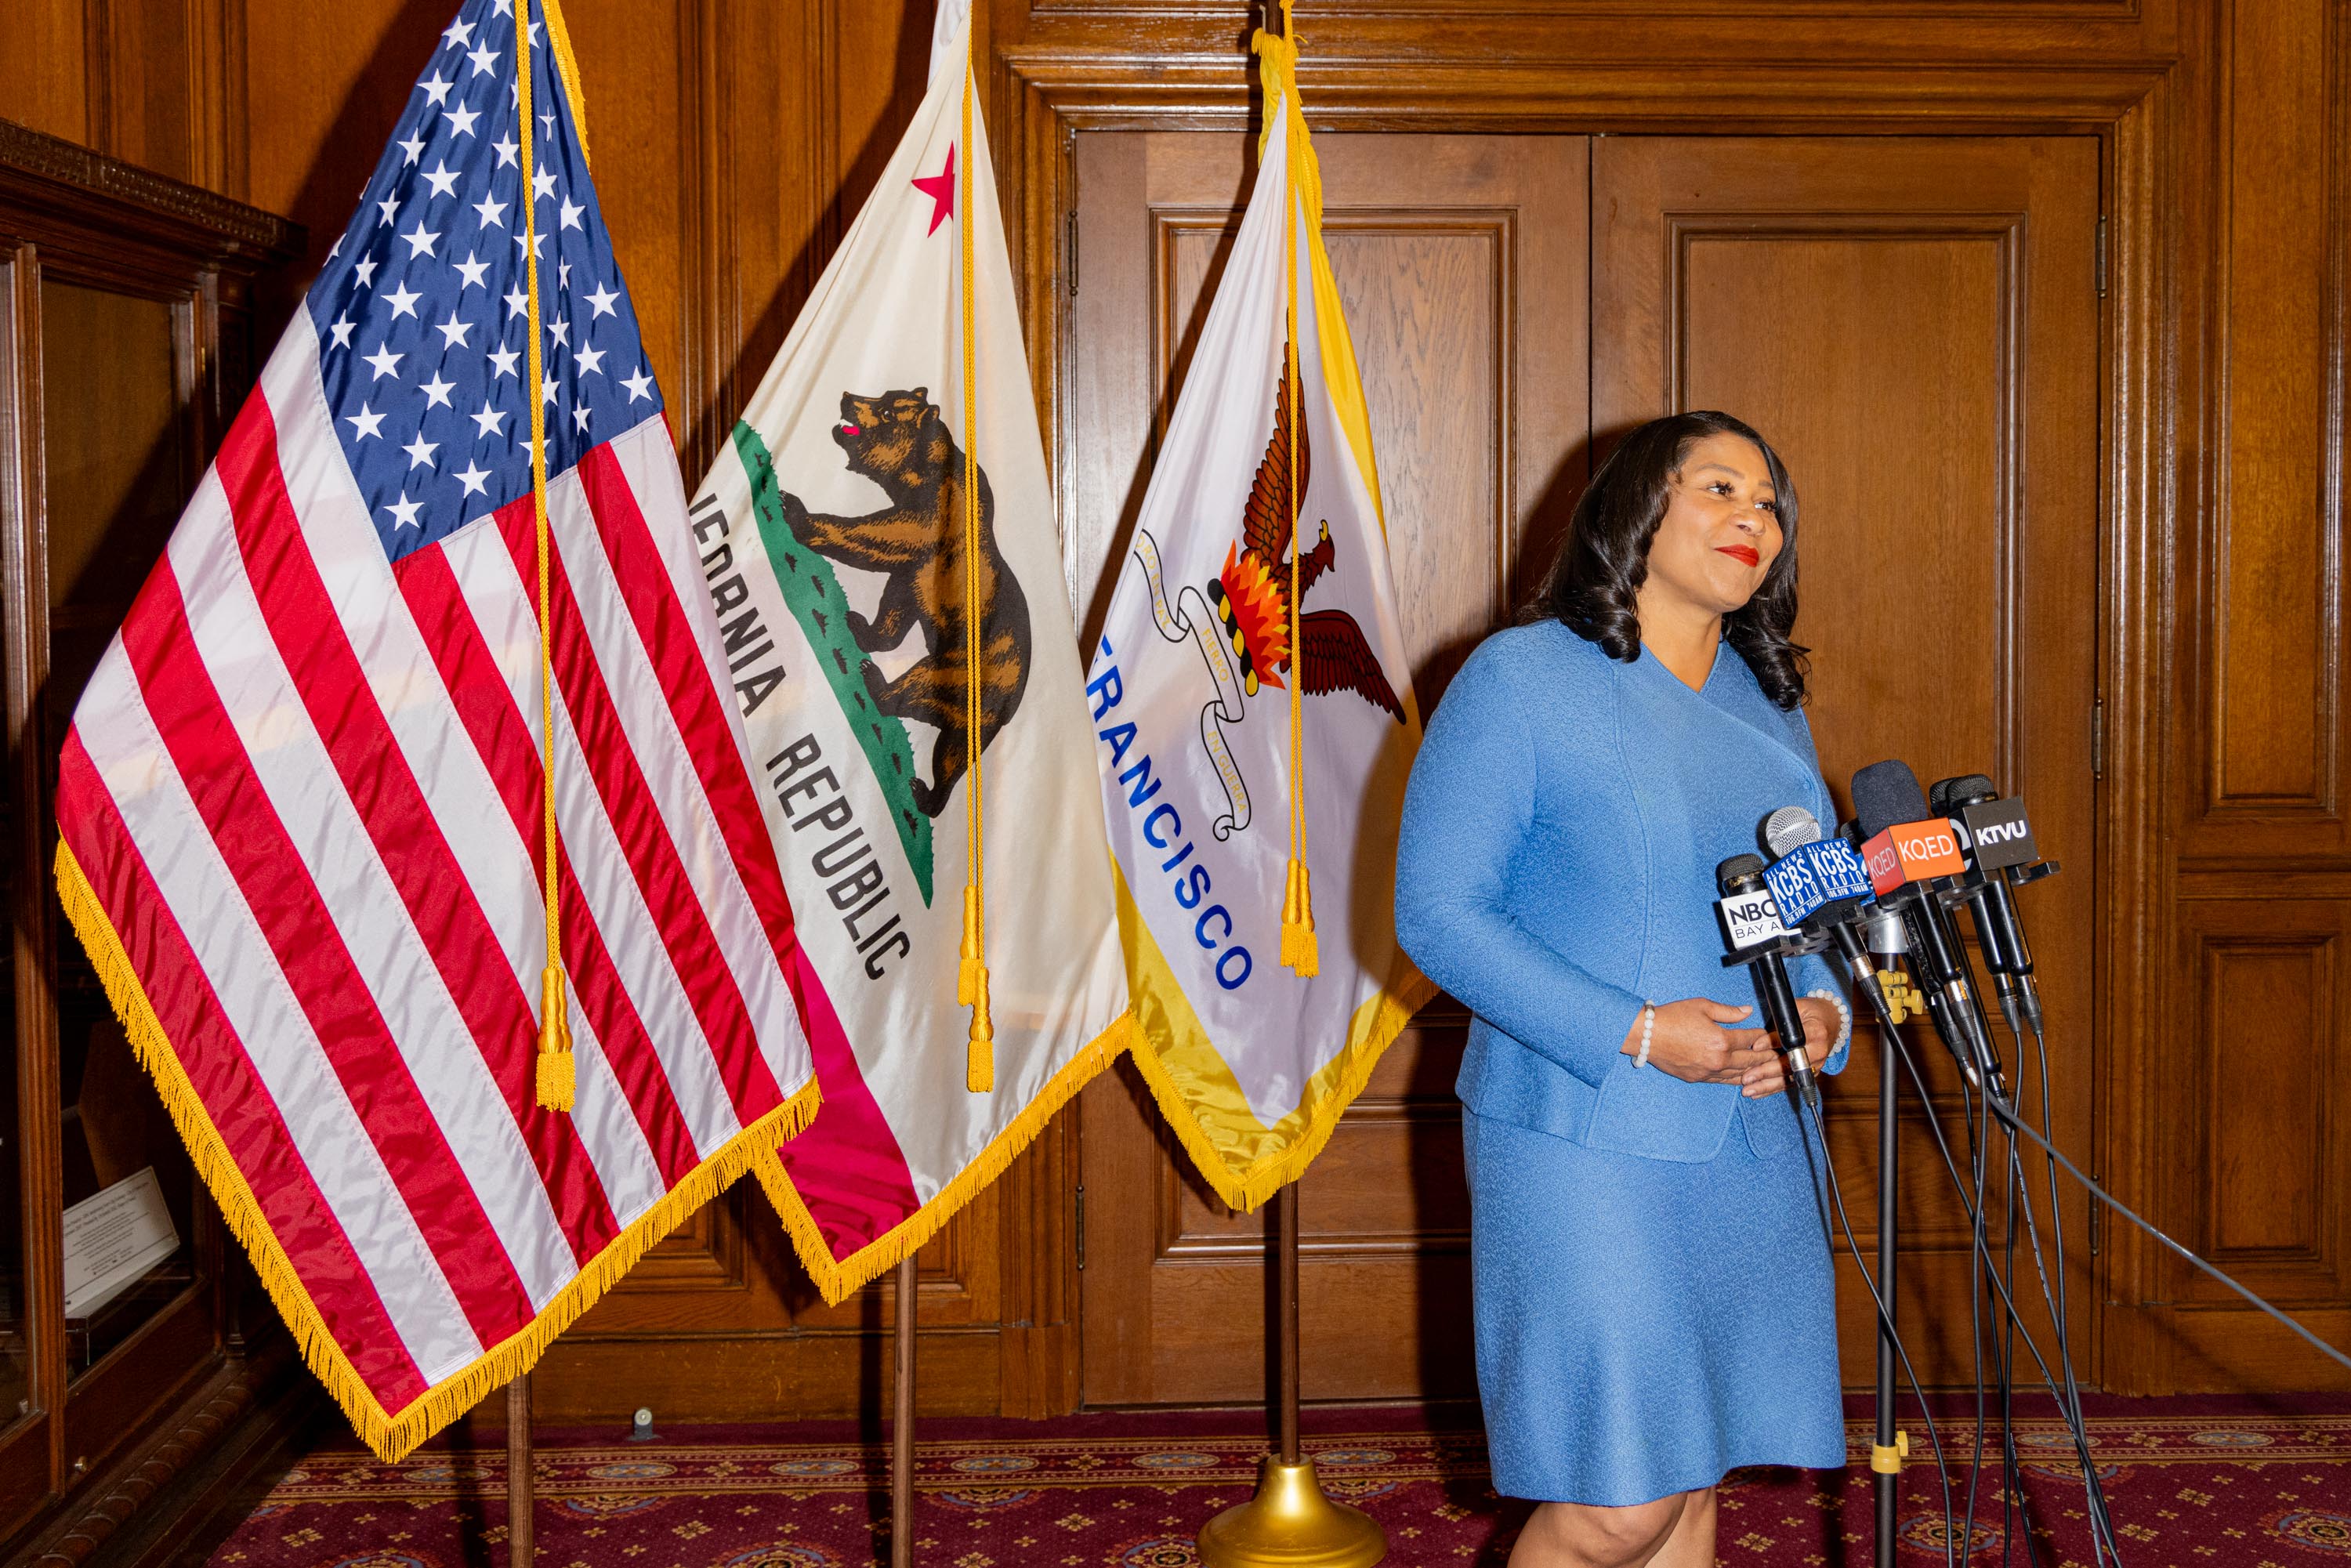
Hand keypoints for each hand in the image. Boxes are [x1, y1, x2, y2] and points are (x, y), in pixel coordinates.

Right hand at [1622, 998, 1774, 1085]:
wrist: (1646, 1035)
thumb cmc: (1672, 1017)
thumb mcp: (1702, 1006)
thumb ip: (1728, 1012)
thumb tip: (1747, 1011)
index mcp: (1721, 1040)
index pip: (1751, 1039)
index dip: (1763, 1036)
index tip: (1771, 1035)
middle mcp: (1718, 1060)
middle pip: (1750, 1060)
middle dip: (1765, 1057)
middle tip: (1778, 1056)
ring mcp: (1708, 1072)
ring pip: (1739, 1075)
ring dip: (1754, 1072)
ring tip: (1766, 1069)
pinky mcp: (1698, 1078)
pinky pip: (1723, 1081)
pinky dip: (1735, 1079)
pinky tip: (1742, 1077)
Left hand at [1740, 995, 1843, 1098]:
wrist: (1830, 1021)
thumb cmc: (1809, 1012)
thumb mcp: (1795, 1010)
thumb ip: (1779, 1023)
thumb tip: (1757, 1042)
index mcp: (1816, 1032)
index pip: (1792, 1040)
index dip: (1773, 1043)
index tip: (1755, 1047)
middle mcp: (1818, 1052)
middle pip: (1791, 1065)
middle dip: (1767, 1072)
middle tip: (1746, 1077)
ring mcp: (1815, 1065)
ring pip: (1789, 1079)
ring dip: (1767, 1086)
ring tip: (1748, 1090)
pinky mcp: (1810, 1074)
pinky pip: (1790, 1084)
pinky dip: (1772, 1089)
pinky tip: (1756, 1093)